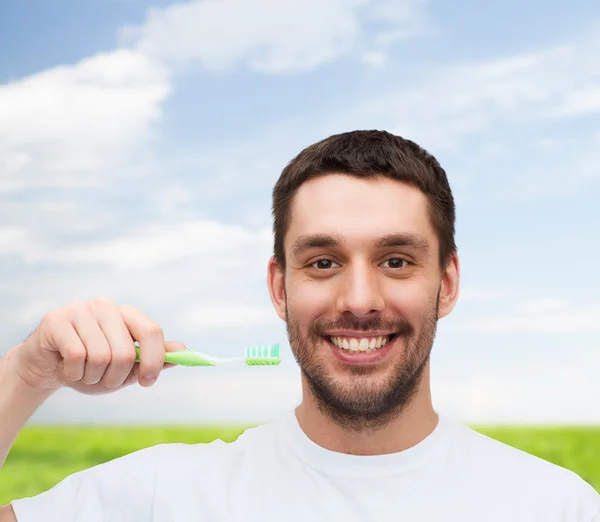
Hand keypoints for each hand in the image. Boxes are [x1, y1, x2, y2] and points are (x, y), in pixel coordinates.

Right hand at [12, 298, 185, 394]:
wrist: (46, 368)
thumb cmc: (90, 367)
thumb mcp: (125, 368)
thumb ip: (153, 358)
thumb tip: (183, 351)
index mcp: (126, 314)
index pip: (151, 330)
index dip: (154, 359)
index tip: (148, 381)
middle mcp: (106, 306)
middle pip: (125, 351)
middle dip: (115, 377)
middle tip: (103, 381)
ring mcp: (80, 309)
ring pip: (100, 356)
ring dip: (92, 377)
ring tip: (83, 373)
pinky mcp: (57, 320)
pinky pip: (76, 356)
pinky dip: (73, 373)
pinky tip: (66, 368)